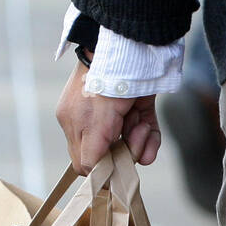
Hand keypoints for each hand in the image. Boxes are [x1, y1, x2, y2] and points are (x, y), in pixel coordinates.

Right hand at [55, 61, 160, 175]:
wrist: (127, 48)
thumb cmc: (103, 85)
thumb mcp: (92, 126)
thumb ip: (91, 156)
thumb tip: (93, 177)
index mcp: (74, 123)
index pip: (86, 162)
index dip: (101, 167)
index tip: (113, 165)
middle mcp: (94, 121)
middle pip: (113, 156)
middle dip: (124, 152)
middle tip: (130, 136)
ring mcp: (118, 114)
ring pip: (132, 146)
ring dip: (139, 141)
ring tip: (139, 123)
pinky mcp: (140, 108)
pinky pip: (148, 135)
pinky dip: (152, 138)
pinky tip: (148, 129)